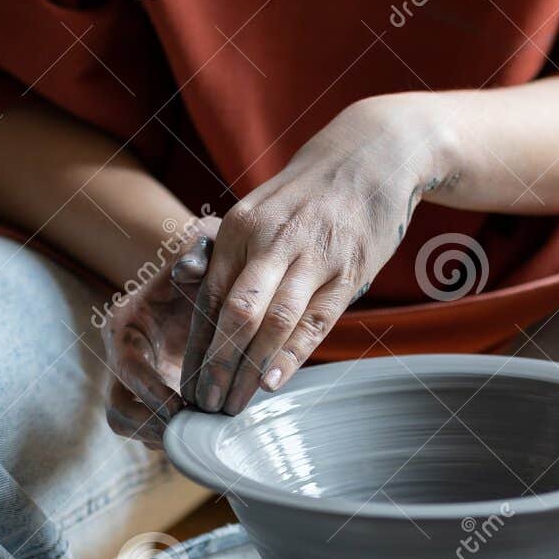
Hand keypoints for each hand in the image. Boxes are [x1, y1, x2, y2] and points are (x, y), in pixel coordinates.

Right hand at [102, 215, 220, 447]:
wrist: (204, 274)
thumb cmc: (203, 259)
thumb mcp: (201, 245)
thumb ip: (196, 253)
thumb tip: (189, 270)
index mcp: (125, 325)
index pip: (125, 365)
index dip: (147, 389)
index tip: (178, 405)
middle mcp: (126, 359)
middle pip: (118, 411)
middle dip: (152, 426)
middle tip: (191, 433)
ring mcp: (139, 384)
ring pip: (132, 428)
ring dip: (164, 439)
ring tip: (203, 439)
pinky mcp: (157, 400)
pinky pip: (156, 432)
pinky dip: (179, 438)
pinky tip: (212, 434)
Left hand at [181, 96, 439, 414]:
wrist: (372, 154)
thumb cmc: (308, 194)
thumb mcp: (257, 208)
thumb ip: (226, 250)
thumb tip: (185, 282)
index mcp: (241, 227)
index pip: (210, 297)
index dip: (197, 344)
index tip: (188, 382)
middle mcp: (272, 240)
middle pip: (236, 313)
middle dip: (217, 364)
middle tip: (205, 404)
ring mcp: (313, 255)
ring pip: (274, 321)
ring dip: (250, 368)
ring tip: (234, 403)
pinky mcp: (349, 269)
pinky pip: (315, 319)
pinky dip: (292, 353)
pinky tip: (273, 380)